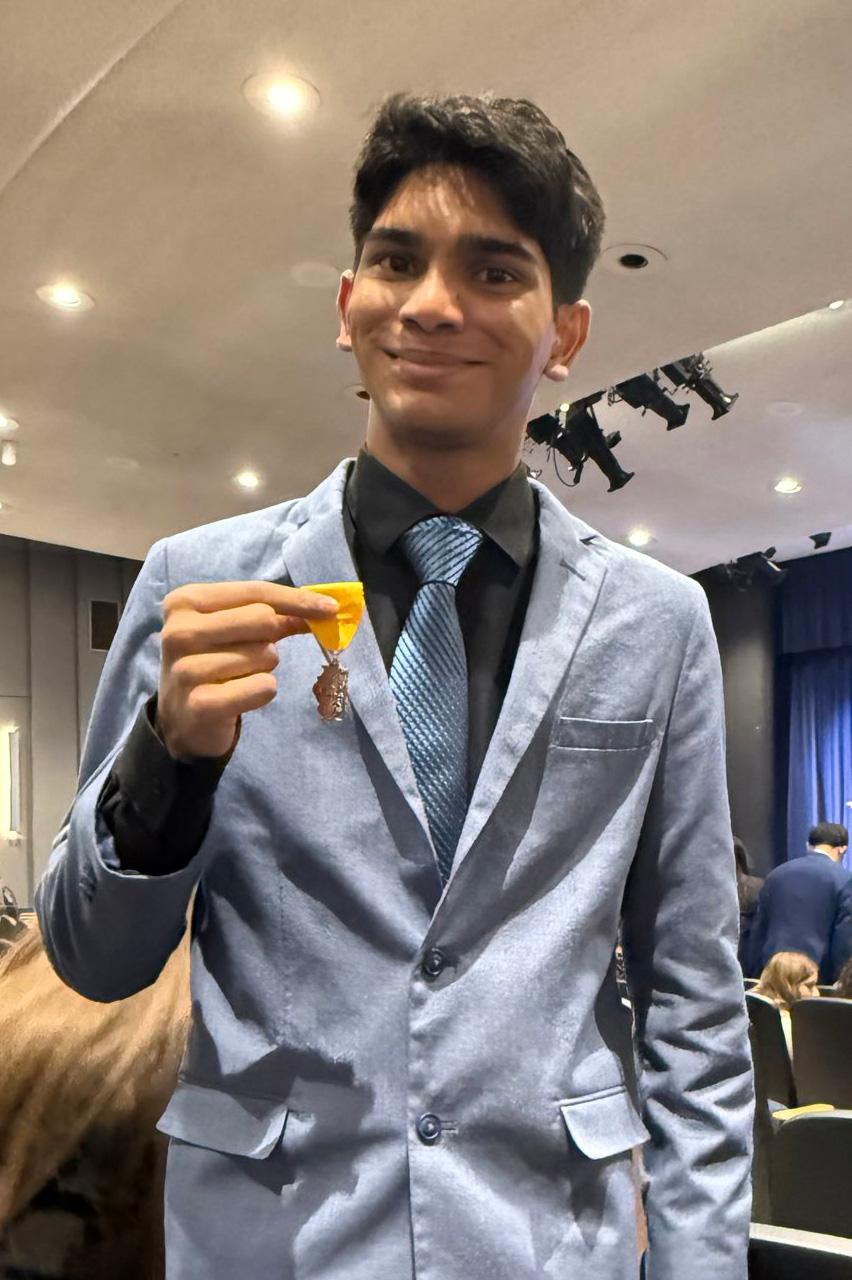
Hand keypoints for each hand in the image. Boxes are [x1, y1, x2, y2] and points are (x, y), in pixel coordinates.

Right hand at [156, 581, 338, 760]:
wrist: (182, 718)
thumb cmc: (214, 662)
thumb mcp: (236, 631)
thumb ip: (276, 615)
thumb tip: (325, 607)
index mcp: (185, 602)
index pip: (256, 592)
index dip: (297, 599)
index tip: (331, 608)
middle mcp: (178, 631)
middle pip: (262, 619)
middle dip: (271, 639)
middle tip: (254, 655)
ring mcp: (184, 669)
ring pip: (265, 655)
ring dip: (263, 668)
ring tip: (237, 678)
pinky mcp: (200, 704)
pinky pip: (262, 687)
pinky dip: (263, 691)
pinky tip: (240, 696)